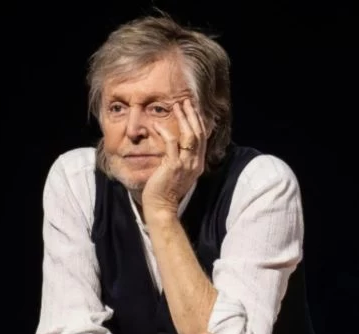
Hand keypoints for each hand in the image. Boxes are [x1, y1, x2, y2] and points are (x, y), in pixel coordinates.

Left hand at [142, 99, 207, 217]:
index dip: (198, 122)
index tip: (193, 109)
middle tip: (186, 101)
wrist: (162, 207)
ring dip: (183, 118)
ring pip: (189, 135)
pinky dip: (164, 131)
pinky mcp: (173, 166)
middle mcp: (195, 163)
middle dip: (193, 115)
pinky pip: (171, 143)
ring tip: (177, 105)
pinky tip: (156, 124)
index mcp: (197, 164)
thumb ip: (179, 158)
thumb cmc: (165, 191)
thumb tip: (174, 144)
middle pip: (199, 133)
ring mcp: (186, 164)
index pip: (202, 138)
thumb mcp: (177, 172)